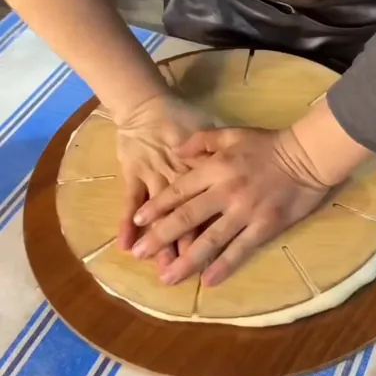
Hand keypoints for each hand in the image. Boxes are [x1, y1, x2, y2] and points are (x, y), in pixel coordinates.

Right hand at [115, 94, 216, 269]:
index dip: (218, 229)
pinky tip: (124, 242)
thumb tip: (251, 176)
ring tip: (163, 270)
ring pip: (164, 214)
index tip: (223, 253)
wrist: (148, 102)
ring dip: (163, 242)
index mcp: (210, 167)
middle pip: (191, 217)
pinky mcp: (134, 171)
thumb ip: (231, 155)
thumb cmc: (183, 116)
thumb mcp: (217, 129)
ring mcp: (157, 173)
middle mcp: (185, 174)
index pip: (217, 204)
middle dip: (189, 248)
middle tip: (194, 274)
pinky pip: (130, 199)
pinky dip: (126, 221)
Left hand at [131, 126, 331, 285]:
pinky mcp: (264, 226)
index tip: (138, 221)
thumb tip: (175, 150)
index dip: (157, 207)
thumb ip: (200, 141)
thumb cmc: (267, 143)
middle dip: (160, 237)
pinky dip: (223, 266)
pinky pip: (240, 249)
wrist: (307, 155)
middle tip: (140, 254)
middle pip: (186, 218)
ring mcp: (244, 211)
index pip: (178, 190)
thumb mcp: (230, 133)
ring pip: (209, 240)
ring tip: (167, 277)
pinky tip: (207, 281)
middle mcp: (225, 192)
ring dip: (186, 260)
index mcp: (215, 168)